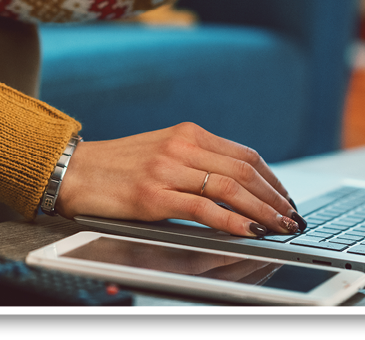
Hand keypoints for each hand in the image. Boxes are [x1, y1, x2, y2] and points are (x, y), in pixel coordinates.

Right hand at [56, 123, 304, 237]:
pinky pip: (204, 210)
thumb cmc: (117, 167)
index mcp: (188, 133)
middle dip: (274, 197)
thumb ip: (196, 161)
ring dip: (262, 211)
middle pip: (244, 171)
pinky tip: (248, 231)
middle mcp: (182, 146)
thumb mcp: (162, 151)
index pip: (244, 155)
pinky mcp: (154, 196)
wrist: (73, 171)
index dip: (271, 179)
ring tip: (278, 227)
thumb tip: (237, 186)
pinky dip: (232, 221)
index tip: (286, 198)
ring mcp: (168, 170)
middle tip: (291, 217)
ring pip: (230, 189)